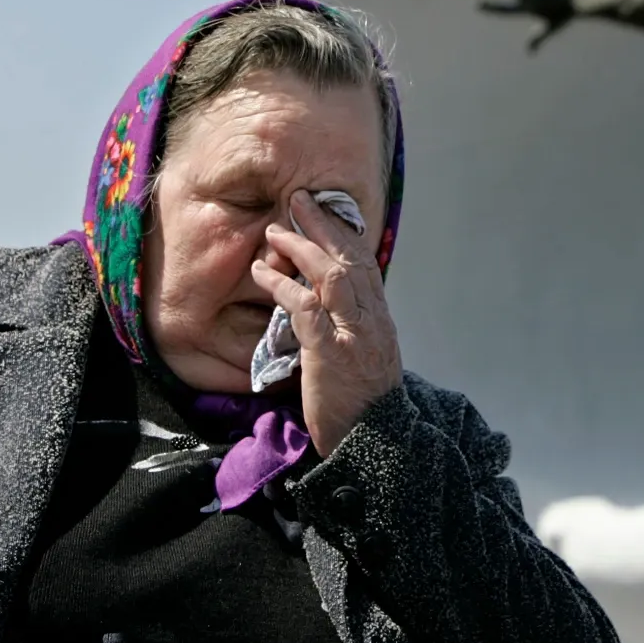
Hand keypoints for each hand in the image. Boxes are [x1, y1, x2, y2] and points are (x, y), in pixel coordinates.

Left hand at [252, 191, 402, 457]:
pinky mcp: (331, 354)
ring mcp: (354, 335)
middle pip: (351, 259)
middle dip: (324, 225)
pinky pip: (306, 309)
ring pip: (331, 276)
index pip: (366, 264)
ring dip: (301, 248)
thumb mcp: (365, 357)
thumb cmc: (363, 404)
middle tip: (300, 198)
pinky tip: (264, 274)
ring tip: (275, 231)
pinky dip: (283, 287)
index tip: (326, 209)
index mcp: (380, 319)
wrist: (374, 444)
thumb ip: (352, 326)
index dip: (345, 233)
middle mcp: (372, 320)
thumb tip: (327, 302)